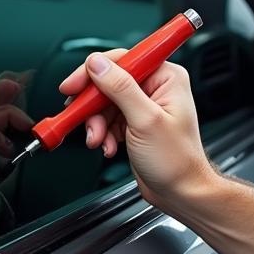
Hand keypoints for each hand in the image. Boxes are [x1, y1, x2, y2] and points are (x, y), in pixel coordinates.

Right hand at [58, 52, 212, 206]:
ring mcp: (143, 106)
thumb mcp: (146, 121)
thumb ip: (120, 88)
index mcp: (166, 78)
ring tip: (99, 140)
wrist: (180, 193)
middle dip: (93, 105)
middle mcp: (155, 88)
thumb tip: (98, 64)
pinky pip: (108, 119)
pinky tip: (108, 146)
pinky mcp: (134, 123)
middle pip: (109, 82)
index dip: (94, 71)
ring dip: (96, 124)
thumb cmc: (177, 161)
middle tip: (79, 117)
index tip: (74, 85)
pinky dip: (103, 133)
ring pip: (104, 103)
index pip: (123, 60)